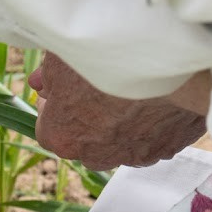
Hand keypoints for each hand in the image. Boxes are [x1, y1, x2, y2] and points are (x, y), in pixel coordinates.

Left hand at [29, 54, 207, 169]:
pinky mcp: (168, 148)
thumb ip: (48, 76)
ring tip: (133, 88)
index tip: (65, 87)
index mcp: (62, 137)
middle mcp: (95, 156)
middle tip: (101, 85)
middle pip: (86, 140)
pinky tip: (158, 94)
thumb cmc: (109, 56)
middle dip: (90, 117)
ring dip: (123, 122)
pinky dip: (154, 120)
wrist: (170, 60)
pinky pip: (155, 137)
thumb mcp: (63, 56)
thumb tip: (40, 84)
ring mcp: (134, 156)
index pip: (48, 129)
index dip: (55, 107)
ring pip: (122, 141)